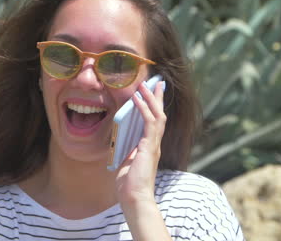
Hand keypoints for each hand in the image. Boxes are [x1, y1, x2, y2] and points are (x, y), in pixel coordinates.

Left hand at [115, 81, 165, 204]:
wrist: (135, 198)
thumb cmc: (129, 185)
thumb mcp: (126, 162)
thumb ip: (126, 151)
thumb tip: (120, 142)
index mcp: (149, 147)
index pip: (154, 122)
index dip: (154, 107)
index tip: (152, 94)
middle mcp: (155, 143)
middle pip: (160, 114)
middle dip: (158, 97)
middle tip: (157, 82)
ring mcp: (154, 144)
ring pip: (157, 115)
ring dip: (151, 98)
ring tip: (144, 84)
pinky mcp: (149, 146)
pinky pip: (148, 122)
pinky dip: (143, 108)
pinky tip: (136, 98)